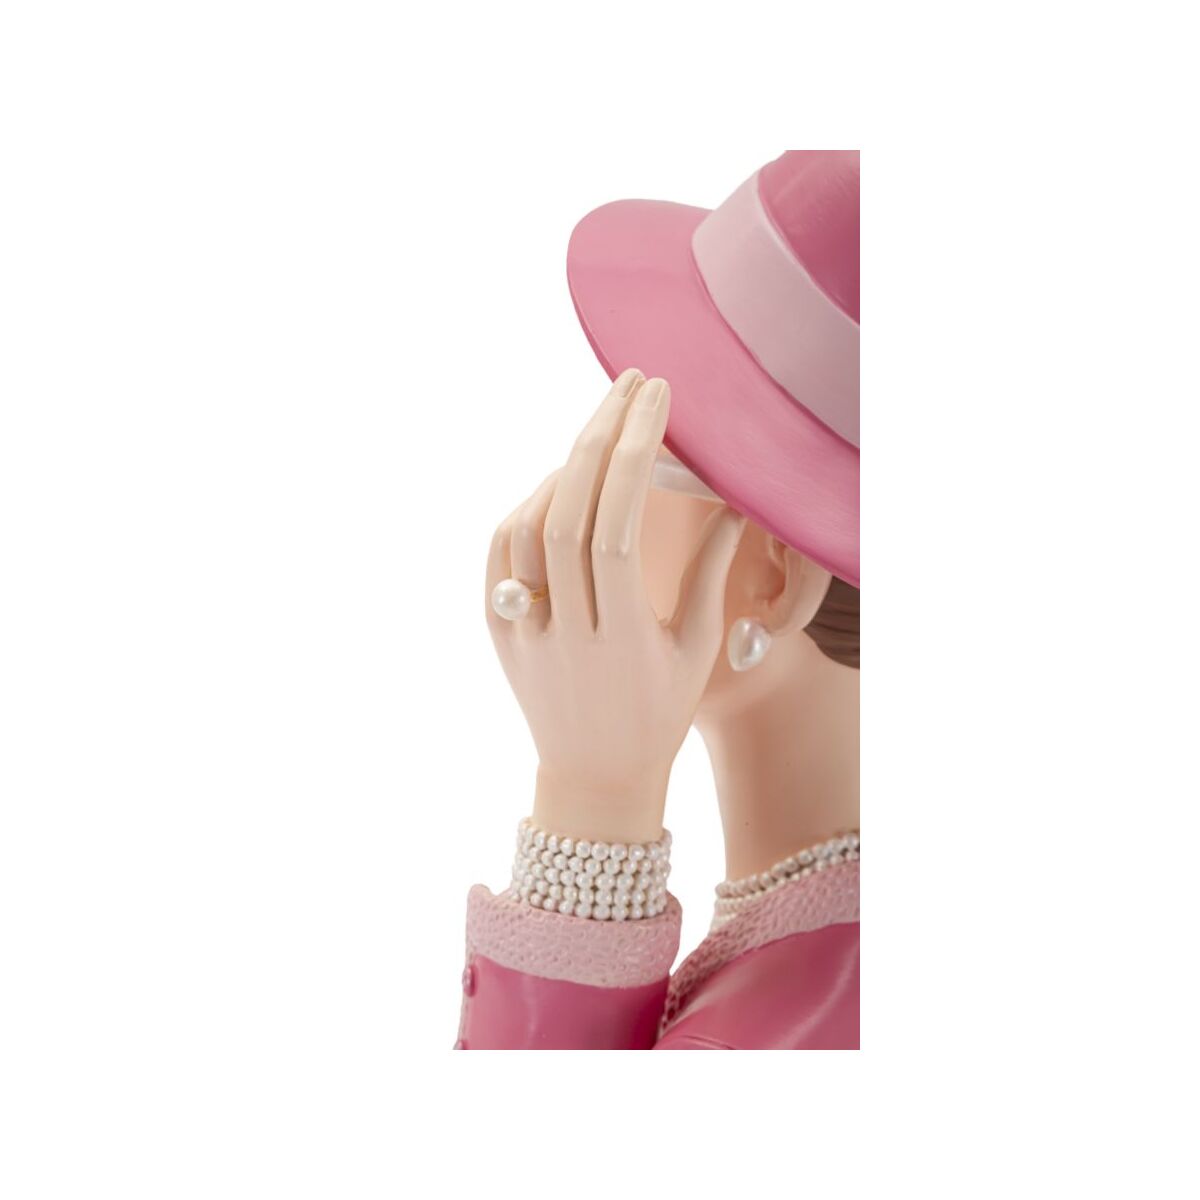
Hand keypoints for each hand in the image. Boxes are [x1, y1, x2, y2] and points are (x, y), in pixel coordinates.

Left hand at [485, 369, 745, 842]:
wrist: (593, 778)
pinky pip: (501, 553)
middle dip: (600, 435)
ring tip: (602, 431)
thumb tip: (733, 503)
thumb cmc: (658, 714)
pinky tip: (560, 483)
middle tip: (628, 382)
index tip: (657, 398)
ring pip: (528, 527)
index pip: (618, 526)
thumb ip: (711, 574)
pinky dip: (527, 506)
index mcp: (622, 638)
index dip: (635, 456)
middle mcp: (565, 631)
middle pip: (569, 513)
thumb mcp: (695, 649)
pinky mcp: (497, 629)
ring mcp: (522, 630)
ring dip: (564, 468)